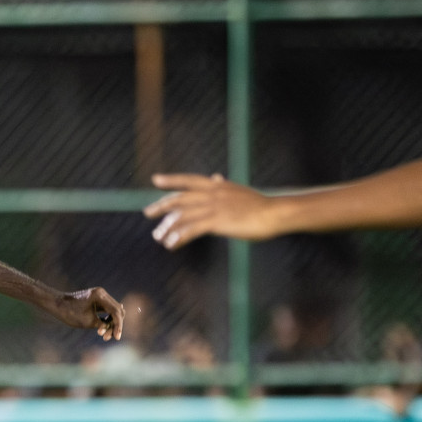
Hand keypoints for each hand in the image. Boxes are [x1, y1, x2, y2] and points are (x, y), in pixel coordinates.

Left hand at [53, 287, 122, 340]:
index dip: (118, 325)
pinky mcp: (97, 300)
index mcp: (100, 296)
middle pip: (117, 311)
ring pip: (113, 311)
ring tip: (104, 336)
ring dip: (111, 324)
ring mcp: (100, 296)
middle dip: (114, 325)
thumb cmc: (70, 313)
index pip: (116, 312)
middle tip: (108, 337)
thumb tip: (114, 329)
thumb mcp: (87, 322)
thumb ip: (103, 325)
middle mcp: (102, 293)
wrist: (57, 305)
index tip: (117, 337)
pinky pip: (107, 310)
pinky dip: (107, 320)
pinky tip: (106, 329)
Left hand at [144, 173, 276, 249]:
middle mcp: (213, 193)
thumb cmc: (259, 205)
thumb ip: (223, 186)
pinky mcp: (217, 221)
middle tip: (148, 213)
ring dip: (169, 227)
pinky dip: (179, 237)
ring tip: (159, 237)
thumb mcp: (238, 190)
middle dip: (162, 206)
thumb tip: (216, 177)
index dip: (172, 180)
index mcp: (217, 185)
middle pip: (181, 198)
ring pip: (184, 216)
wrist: (274, 213)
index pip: (190, 180)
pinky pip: (192, 229)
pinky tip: (171, 244)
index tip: (156, 180)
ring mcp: (214, 207)